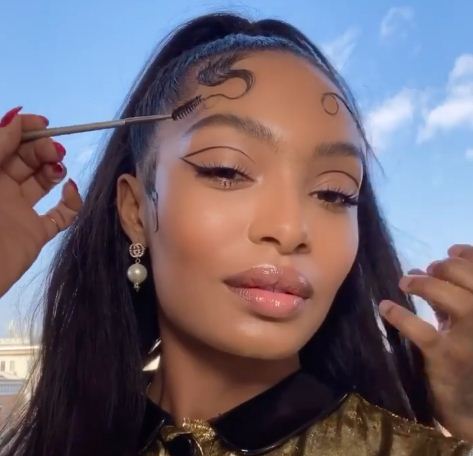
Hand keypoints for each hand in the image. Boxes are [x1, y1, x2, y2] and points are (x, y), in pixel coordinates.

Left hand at [0, 106, 81, 297]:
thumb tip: (17, 117)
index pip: (8, 142)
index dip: (25, 129)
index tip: (44, 124)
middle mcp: (2, 189)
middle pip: (27, 159)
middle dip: (43, 148)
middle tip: (54, 150)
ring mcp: (20, 211)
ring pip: (44, 182)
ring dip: (55, 169)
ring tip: (57, 168)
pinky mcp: (37, 233)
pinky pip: (62, 215)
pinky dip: (72, 202)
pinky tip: (71, 191)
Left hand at [379, 244, 472, 441]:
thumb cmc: (471, 359)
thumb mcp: (469, 325)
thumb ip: (455, 297)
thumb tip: (423, 268)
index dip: (468, 255)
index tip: (450, 251)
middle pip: (466, 276)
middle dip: (443, 267)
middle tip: (425, 269)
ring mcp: (471, 337)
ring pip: (447, 295)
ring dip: (422, 283)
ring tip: (403, 282)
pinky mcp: (446, 356)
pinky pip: (420, 328)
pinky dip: (399, 315)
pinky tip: (385, 307)